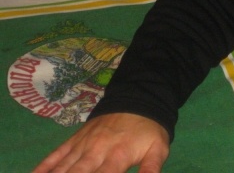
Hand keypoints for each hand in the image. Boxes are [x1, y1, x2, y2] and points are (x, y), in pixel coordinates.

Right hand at [32, 113, 169, 172]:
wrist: (138, 100)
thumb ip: (151, 169)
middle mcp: (95, 151)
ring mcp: (82, 144)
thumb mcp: (158, 150)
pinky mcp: (74, 139)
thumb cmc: (149, 130)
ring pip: (62, 167)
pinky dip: (43, 167)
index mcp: (117, 156)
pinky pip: (55, 155)